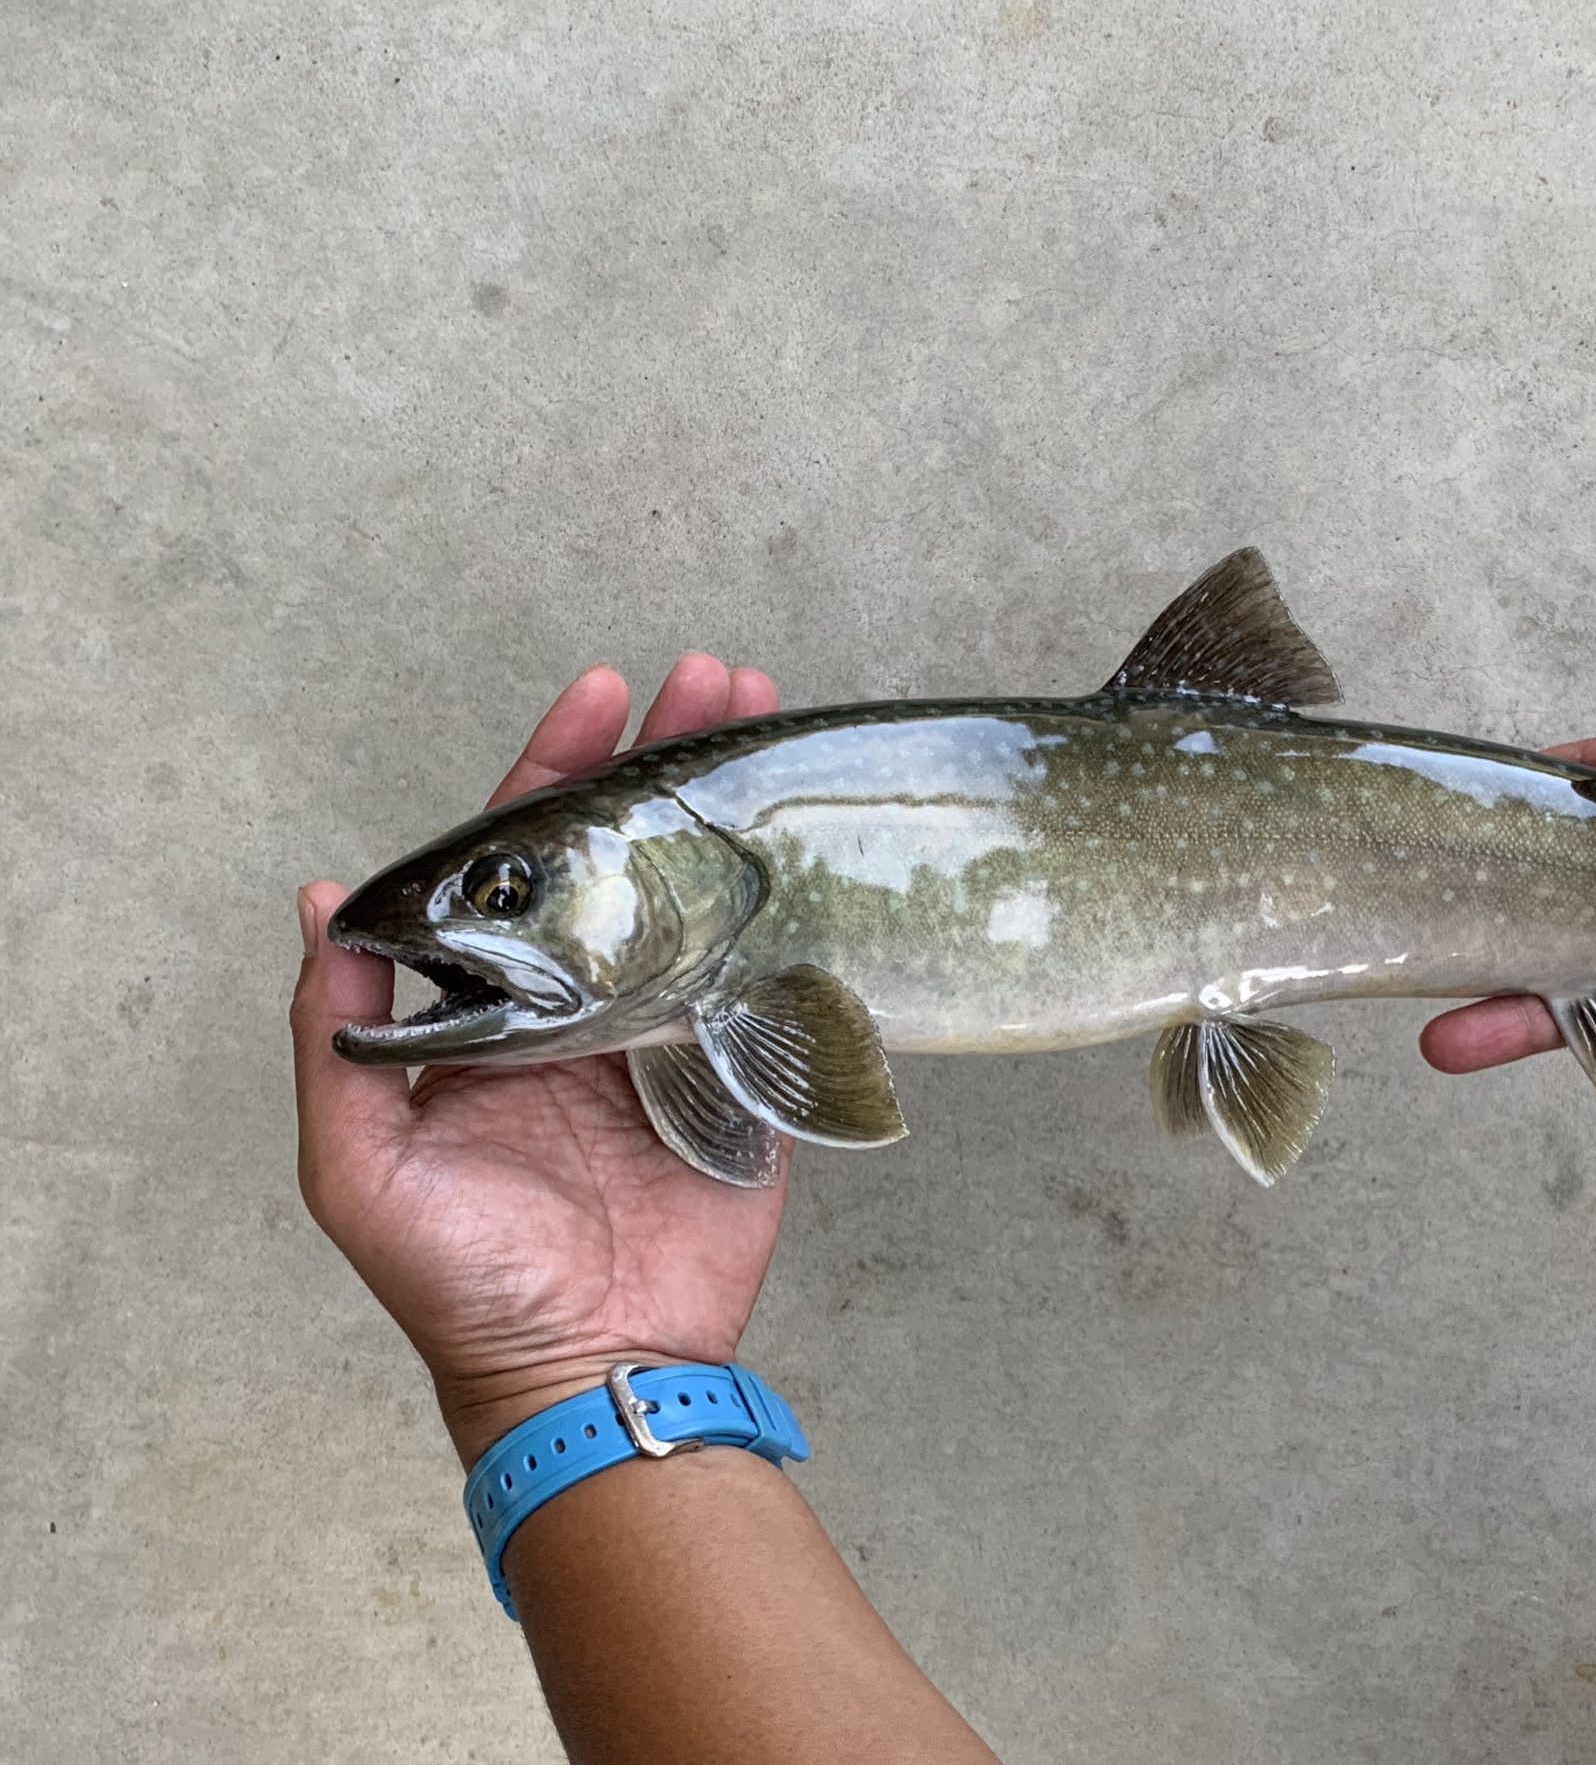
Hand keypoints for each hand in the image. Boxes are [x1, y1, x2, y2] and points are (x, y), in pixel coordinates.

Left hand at [292, 657, 785, 1463]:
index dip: (555, 772)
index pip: (523, 860)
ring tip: (770, 726)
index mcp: (497, 1008)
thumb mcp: (360, 1167)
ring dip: (736, 811)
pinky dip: (800, 908)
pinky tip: (822, 844)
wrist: (591, 1368)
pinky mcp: (745, 1077)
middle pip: (627, 854)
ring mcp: (673, 1033)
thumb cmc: (460, 1280)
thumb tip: (321, 902)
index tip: (599, 694)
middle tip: (713, 680)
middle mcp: (585, 1000)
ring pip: (707, 893)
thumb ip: (339, 1039)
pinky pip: (774, 979)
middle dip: (666, 763)